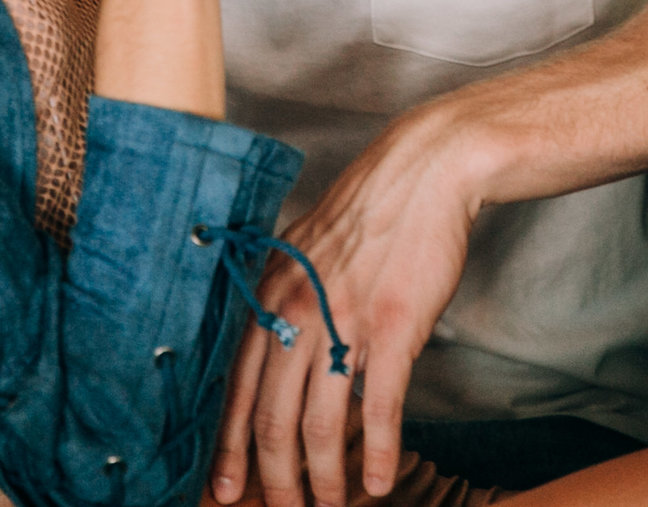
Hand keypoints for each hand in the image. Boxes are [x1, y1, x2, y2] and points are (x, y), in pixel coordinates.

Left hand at [212, 109, 481, 506]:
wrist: (423, 173)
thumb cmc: (367, 215)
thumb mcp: (302, 252)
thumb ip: (283, 304)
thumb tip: (271, 357)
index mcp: (269, 296)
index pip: (235, 390)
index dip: (228, 448)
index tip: (223, 489)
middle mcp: (296, 312)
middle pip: (271, 419)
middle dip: (272, 478)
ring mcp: (344, 322)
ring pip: (319, 424)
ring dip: (324, 479)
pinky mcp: (393, 329)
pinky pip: (379, 408)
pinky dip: (376, 453)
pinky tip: (379, 481)